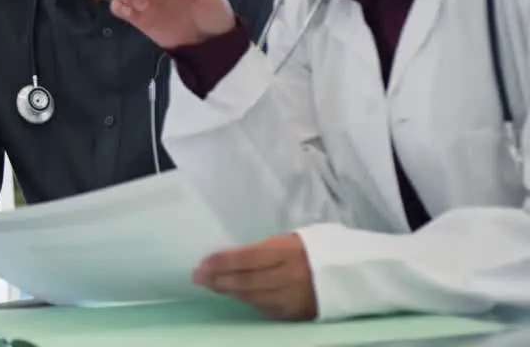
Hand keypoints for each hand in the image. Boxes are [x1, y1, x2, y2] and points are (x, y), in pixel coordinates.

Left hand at [193, 233, 316, 320]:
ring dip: (230, 291)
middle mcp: (290, 276)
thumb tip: (233, 256)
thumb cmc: (318, 248)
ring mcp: (294, 297)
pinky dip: (248, 301)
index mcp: (288, 251)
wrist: (354, 272)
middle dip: (219, 279)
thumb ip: (264, 249)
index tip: (203, 262)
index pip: (247, 258)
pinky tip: (235, 295)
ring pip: (254, 297)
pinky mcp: (298, 313)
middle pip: (247, 280)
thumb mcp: (292, 239)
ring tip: (212, 285)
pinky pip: (266, 308)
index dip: (223, 262)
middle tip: (198, 277)